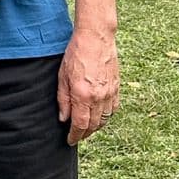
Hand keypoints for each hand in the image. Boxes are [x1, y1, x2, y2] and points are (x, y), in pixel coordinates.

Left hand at [57, 24, 118, 145]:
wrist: (96, 37)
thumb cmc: (76, 53)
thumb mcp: (62, 76)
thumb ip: (63, 99)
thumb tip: (64, 118)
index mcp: (83, 95)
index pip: (80, 125)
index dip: (75, 136)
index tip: (70, 140)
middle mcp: (98, 97)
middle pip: (93, 125)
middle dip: (84, 134)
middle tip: (77, 136)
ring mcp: (110, 93)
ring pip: (104, 119)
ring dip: (96, 127)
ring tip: (87, 129)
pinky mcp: (116, 87)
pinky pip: (113, 109)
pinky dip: (106, 116)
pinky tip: (100, 116)